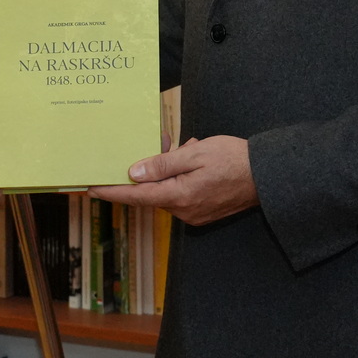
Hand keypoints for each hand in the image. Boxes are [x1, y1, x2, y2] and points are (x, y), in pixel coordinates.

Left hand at [90, 136, 257, 225]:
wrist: (268, 175)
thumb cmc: (234, 159)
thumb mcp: (196, 154)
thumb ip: (163, 164)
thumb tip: (134, 173)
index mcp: (178, 196)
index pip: (136, 196)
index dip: (111, 191)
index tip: (90, 188)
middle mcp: (184, 211)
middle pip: (152, 192)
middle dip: (148, 170)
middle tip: (158, 144)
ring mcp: (195, 214)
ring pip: (168, 191)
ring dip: (168, 170)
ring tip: (184, 146)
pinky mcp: (204, 212)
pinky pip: (182, 194)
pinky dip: (181, 177)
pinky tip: (193, 158)